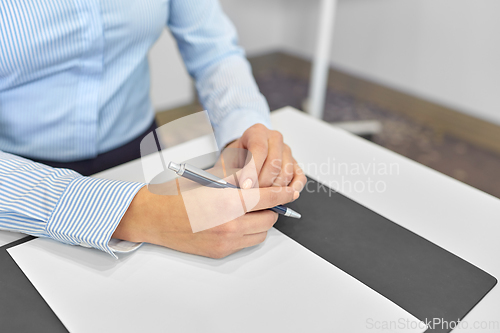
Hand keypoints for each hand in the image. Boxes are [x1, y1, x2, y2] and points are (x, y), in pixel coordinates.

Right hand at [114, 184, 298, 258]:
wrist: (152, 217)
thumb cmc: (175, 195)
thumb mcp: (209, 179)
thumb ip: (237, 181)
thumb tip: (260, 181)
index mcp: (227, 201)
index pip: (267, 197)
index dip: (283, 194)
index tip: (291, 192)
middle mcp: (230, 224)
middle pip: (269, 218)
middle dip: (270, 207)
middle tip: (265, 198)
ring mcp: (225, 241)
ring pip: (261, 233)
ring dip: (261, 221)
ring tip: (249, 210)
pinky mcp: (220, 252)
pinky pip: (246, 242)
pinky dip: (248, 232)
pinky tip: (236, 221)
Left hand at [225, 124, 306, 191]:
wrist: (241, 158)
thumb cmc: (234, 160)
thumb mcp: (226, 163)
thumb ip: (231, 173)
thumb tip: (235, 186)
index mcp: (257, 132)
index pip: (259, 148)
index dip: (252, 169)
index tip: (244, 186)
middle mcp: (275, 139)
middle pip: (274, 163)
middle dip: (262, 184)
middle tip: (250, 196)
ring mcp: (287, 151)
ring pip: (286, 173)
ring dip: (273, 190)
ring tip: (259, 198)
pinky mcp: (295, 165)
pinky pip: (299, 178)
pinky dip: (291, 190)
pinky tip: (281, 198)